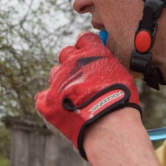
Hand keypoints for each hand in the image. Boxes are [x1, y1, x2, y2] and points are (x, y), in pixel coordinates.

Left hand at [36, 32, 140, 157]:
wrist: (108, 127)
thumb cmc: (121, 103)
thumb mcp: (121, 76)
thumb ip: (107, 66)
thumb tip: (104, 66)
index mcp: (91, 53)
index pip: (84, 39)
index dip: (86, 46)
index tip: (87, 52)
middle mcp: (71, 63)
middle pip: (65, 54)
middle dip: (71, 63)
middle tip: (80, 77)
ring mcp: (56, 82)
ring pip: (54, 75)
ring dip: (62, 83)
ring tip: (74, 98)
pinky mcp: (46, 102)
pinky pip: (43, 98)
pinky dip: (50, 103)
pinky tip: (62, 110)